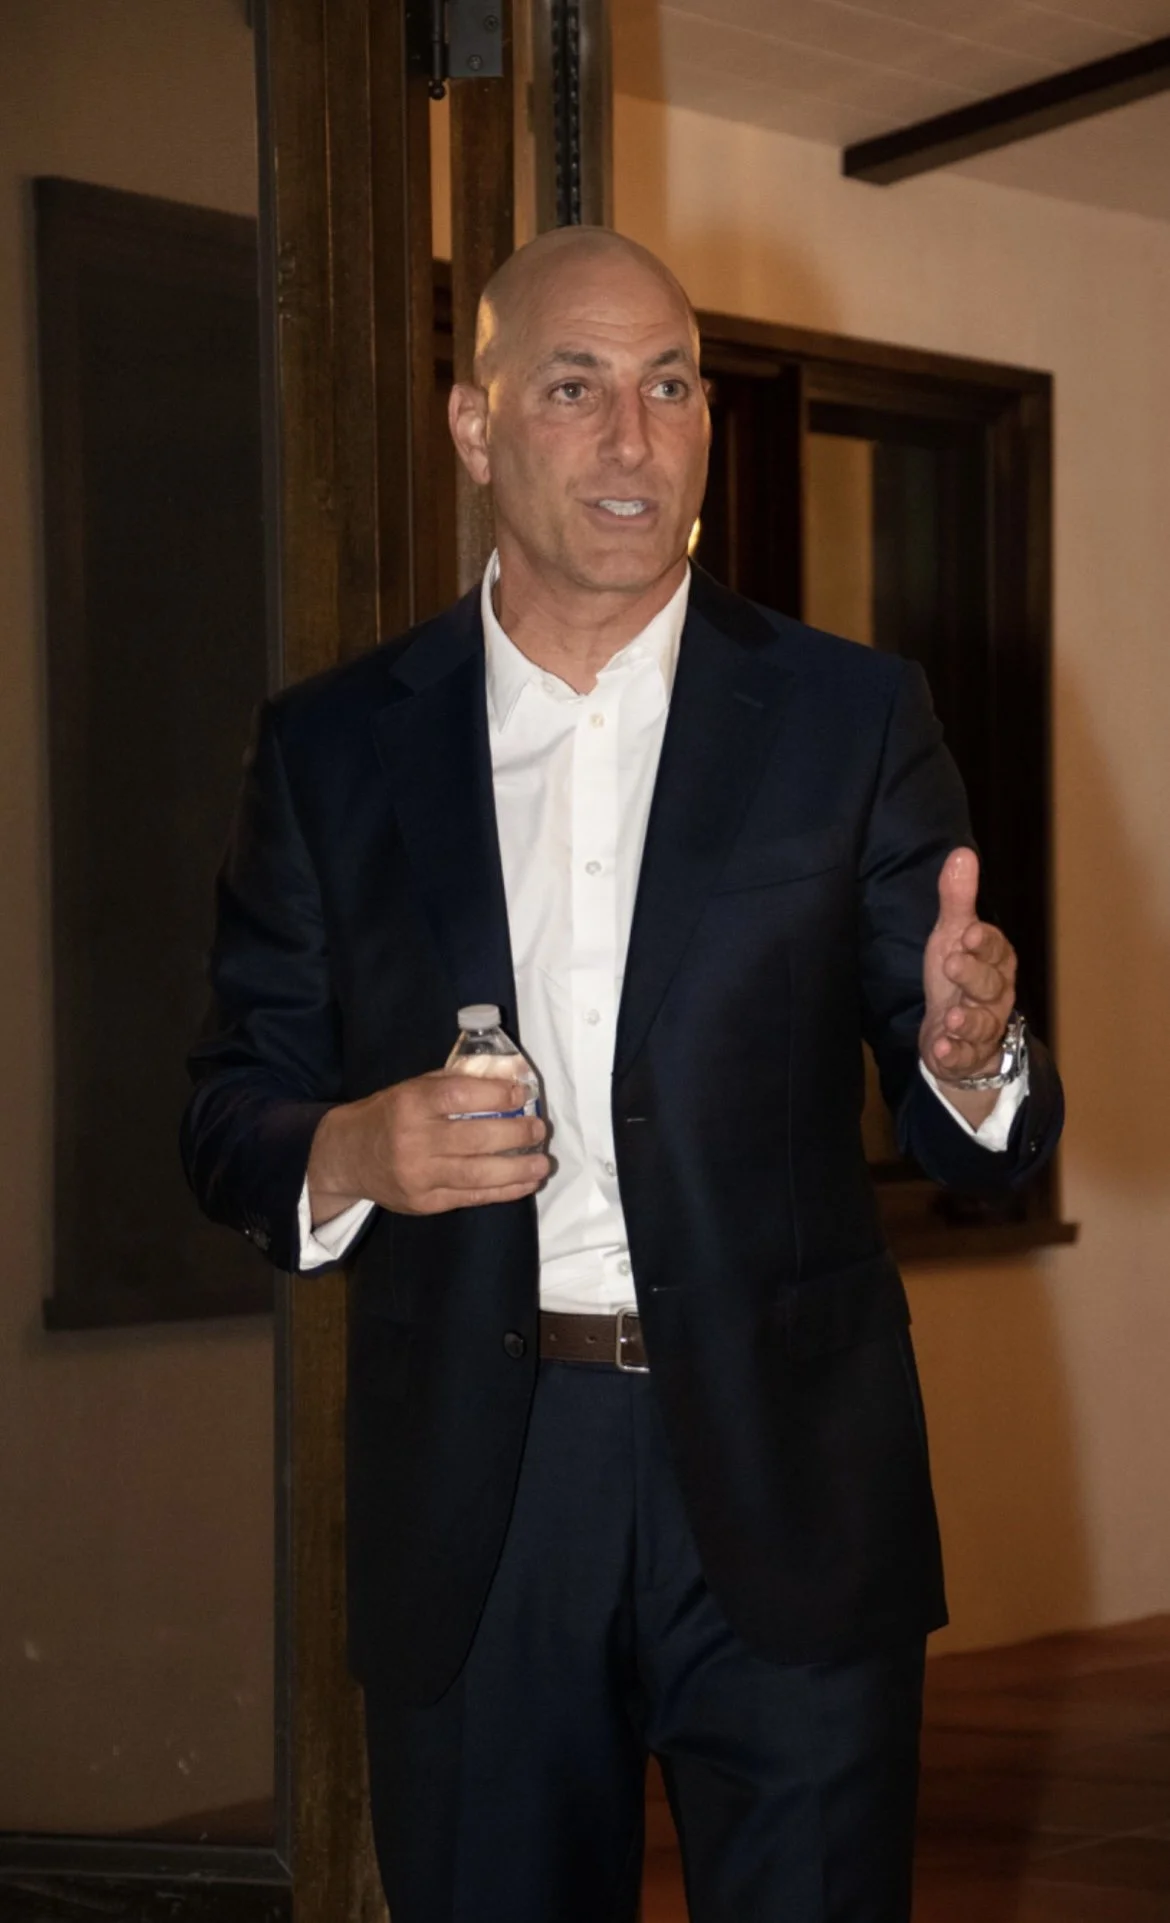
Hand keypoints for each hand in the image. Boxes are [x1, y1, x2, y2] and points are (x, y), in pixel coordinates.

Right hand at [306, 1070, 548, 1222]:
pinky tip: (525, 1183)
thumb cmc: (388, 1115)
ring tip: (542, 1163)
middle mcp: (414, 1141)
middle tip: (539, 1129)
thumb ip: (455, 1083)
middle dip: (515, 1134)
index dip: (495, 1095)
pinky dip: (503, 1191)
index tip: (521, 1094)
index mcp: (410, 1104)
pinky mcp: (424, 1202)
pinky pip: (471, 1197)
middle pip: (474, 1138)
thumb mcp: (412, 1089)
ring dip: (517, 1169)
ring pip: (477, 1174)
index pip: (458, 1096)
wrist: (348, 1157)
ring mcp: (419, 1176)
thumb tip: (508, 1080)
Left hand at [920, 848, 1016, 1087]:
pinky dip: (954, 1053)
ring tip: (951, 1017)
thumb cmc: (956, 976)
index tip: (969, 932)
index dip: (985, 942)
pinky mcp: (966, 1054)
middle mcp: (995, 995)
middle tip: (952, 963)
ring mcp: (983, 1027)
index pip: (997, 949)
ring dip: (967, 1021)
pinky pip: (965, 1056)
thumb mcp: (952, 936)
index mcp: (995, 962)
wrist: (954, 1032)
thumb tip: (961, 853)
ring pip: (983, 1024)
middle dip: (973, 976)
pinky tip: (941, 1049)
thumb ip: (957, 900)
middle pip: (992, 985)